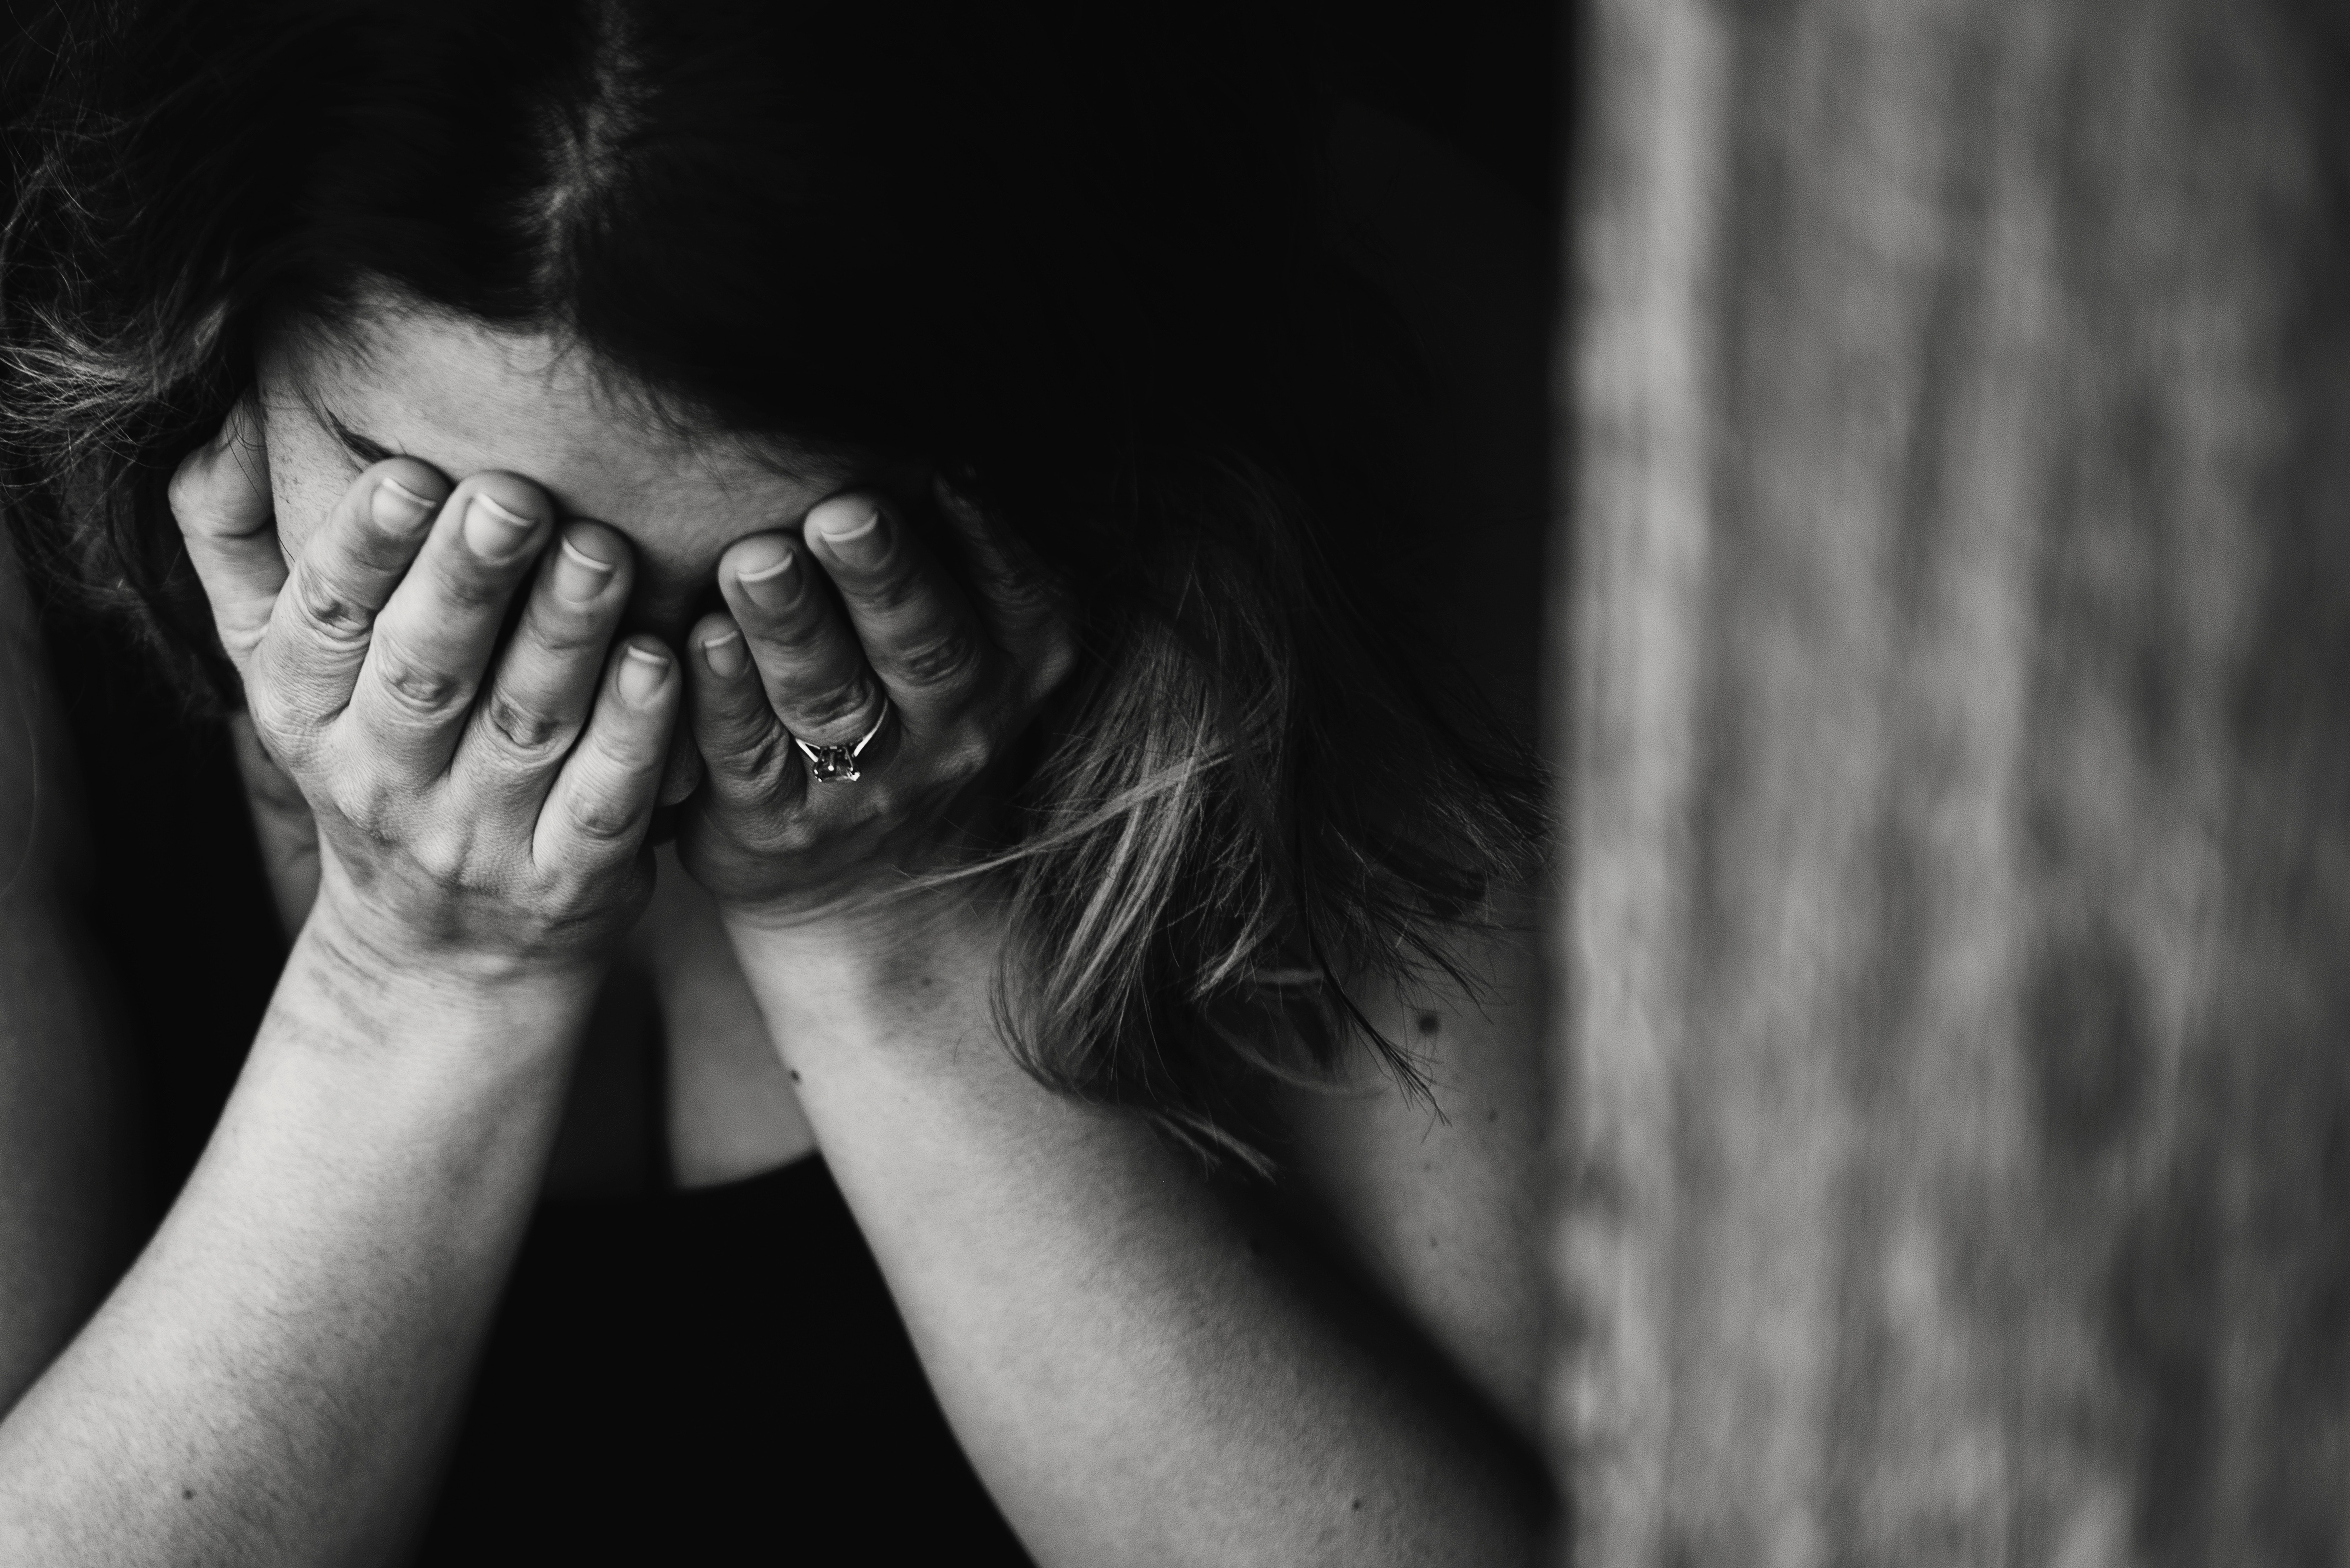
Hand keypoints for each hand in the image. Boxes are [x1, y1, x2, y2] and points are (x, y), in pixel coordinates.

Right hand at [168, 398, 680, 980]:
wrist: (437, 953)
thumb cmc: (368, 759)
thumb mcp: (278, 667)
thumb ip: (236, 544)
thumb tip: (218, 416)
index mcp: (305, 713)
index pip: (326, 620)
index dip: (362, 547)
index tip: (408, 472)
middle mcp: (382, 780)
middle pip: (426, 669)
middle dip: (469, 580)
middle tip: (517, 496)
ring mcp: (478, 839)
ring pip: (525, 725)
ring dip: (565, 635)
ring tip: (602, 550)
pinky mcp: (567, 881)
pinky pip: (604, 801)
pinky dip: (634, 734)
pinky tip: (662, 662)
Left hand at [677, 479, 1073, 927]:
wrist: (875, 886)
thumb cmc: (912, 709)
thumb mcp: (974, 638)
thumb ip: (951, 550)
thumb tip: (914, 416)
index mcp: (1015, 663)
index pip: (1013, 593)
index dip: (982, 534)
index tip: (945, 465)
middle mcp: (956, 727)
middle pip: (923, 645)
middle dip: (882, 576)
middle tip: (842, 511)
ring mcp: (870, 785)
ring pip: (830, 698)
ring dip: (790, 626)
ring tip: (754, 561)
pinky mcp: (778, 823)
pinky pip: (749, 756)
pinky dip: (723, 698)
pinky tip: (697, 642)